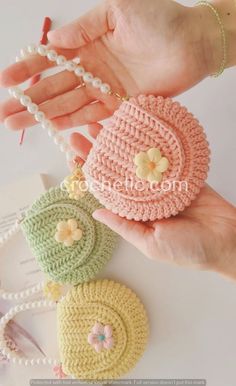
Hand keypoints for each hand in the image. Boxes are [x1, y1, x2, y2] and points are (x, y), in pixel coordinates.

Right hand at [0, 0, 219, 130]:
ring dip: (43, 115)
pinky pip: (91, 116)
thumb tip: (53, 41)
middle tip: (3, 114)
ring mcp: (105, 90)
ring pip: (68, 104)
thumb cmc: (159, 20)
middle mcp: (93, 70)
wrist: (192, 44)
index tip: (6, 82)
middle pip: (55, 88)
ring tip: (16, 123)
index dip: (28, 71)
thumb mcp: (116, 10)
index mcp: (89, 44)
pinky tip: (51, 127)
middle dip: (29, 101)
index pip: (52, 60)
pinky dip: (71, 122)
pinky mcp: (120, 107)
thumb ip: (84, 27)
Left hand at [71, 130, 235, 279]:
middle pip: (119, 169)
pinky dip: (154, 142)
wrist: (227, 241)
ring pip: (140, 158)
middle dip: (101, 151)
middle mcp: (146, 196)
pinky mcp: (182, 173)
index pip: (106, 189)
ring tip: (106, 123)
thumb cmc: (187, 250)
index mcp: (135, 213)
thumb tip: (95, 212)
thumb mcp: (150, 243)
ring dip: (124, 141)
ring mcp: (164, 183)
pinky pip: (166, 155)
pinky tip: (140, 128)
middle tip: (84, 131)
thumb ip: (124, 226)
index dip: (90, 172)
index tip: (74, 155)